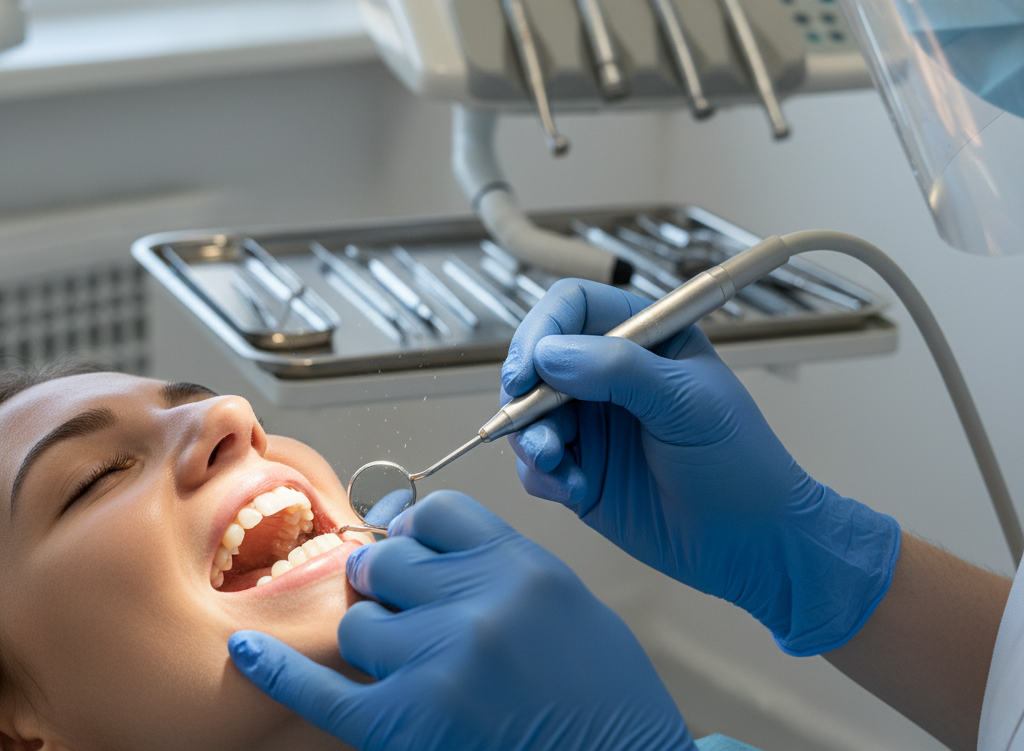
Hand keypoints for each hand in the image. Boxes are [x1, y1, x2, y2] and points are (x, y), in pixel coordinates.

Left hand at [229, 491, 695, 750]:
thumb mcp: (560, 597)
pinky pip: (323, 690)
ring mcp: (439, 664)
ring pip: (358, 621)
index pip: (437, 512)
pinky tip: (246, 652)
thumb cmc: (600, 689)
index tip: (416, 546)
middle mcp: (476, 604)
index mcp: (518, 565)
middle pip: (389, 561)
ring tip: (408, 660)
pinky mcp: (407, 725)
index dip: (419, 529)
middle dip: (390, 581)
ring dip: (372, 636)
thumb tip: (416, 533)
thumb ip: (491, 558)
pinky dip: (278, 671)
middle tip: (408, 605)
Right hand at [503, 279, 899, 655]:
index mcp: (642, 338)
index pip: (574, 307)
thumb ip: (620, 371)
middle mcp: (608, 374)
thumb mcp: (688, 404)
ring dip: (531, 437)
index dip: (543, 329)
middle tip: (526, 420)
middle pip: (537, 358)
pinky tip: (575, 490)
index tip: (528, 369)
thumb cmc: (740, 462)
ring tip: (557, 464)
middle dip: (525, 390)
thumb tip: (551, 355)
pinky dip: (541, 475)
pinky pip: (535, 463)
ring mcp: (591, 423)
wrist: (753, 544)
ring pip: (528, 413)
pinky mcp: (579, 469)